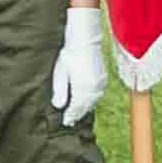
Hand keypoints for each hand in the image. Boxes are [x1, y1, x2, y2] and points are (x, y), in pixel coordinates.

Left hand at [49, 9, 109, 127]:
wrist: (86, 40)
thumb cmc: (70, 55)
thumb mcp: (60, 73)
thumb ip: (59, 91)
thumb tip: (58, 106)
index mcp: (82, 88)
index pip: (76, 107)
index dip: (70, 116)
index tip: (66, 122)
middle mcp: (94, 87)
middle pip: (86, 106)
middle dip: (78, 114)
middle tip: (71, 121)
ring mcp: (100, 82)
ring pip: (93, 100)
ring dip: (86, 107)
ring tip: (79, 113)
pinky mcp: (103, 77)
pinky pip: (98, 94)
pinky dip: (92, 99)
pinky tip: (88, 100)